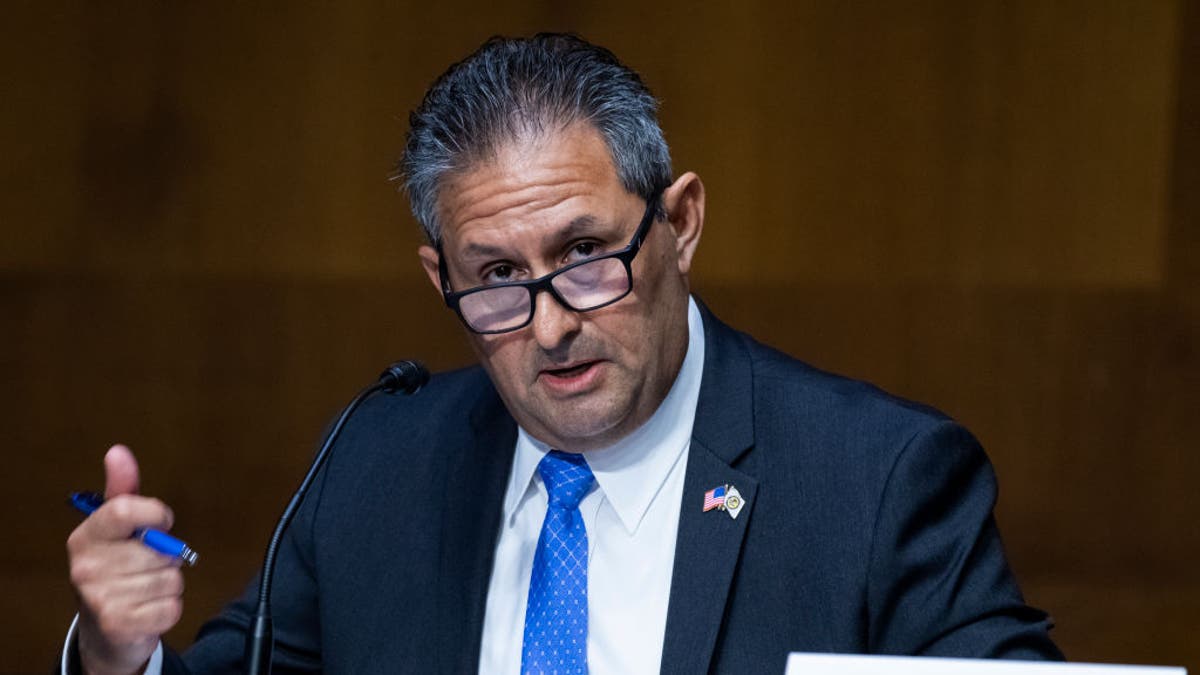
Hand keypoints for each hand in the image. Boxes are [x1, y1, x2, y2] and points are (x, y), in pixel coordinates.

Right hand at [67, 445, 184, 674]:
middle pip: (160, 549)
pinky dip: (169, 608)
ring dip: (168, 584)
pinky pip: (172, 606)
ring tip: (145, 589)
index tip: (160, 522)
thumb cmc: (115, 571)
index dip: (155, 514)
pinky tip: (149, 609)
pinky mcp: (120, 625)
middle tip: (146, 566)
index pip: (124, 510)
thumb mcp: (115, 531)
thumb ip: (122, 492)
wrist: (103, 632)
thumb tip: (118, 452)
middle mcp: (86, 568)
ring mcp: (100, 599)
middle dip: (166, 557)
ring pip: (171, 578)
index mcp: (85, 538)